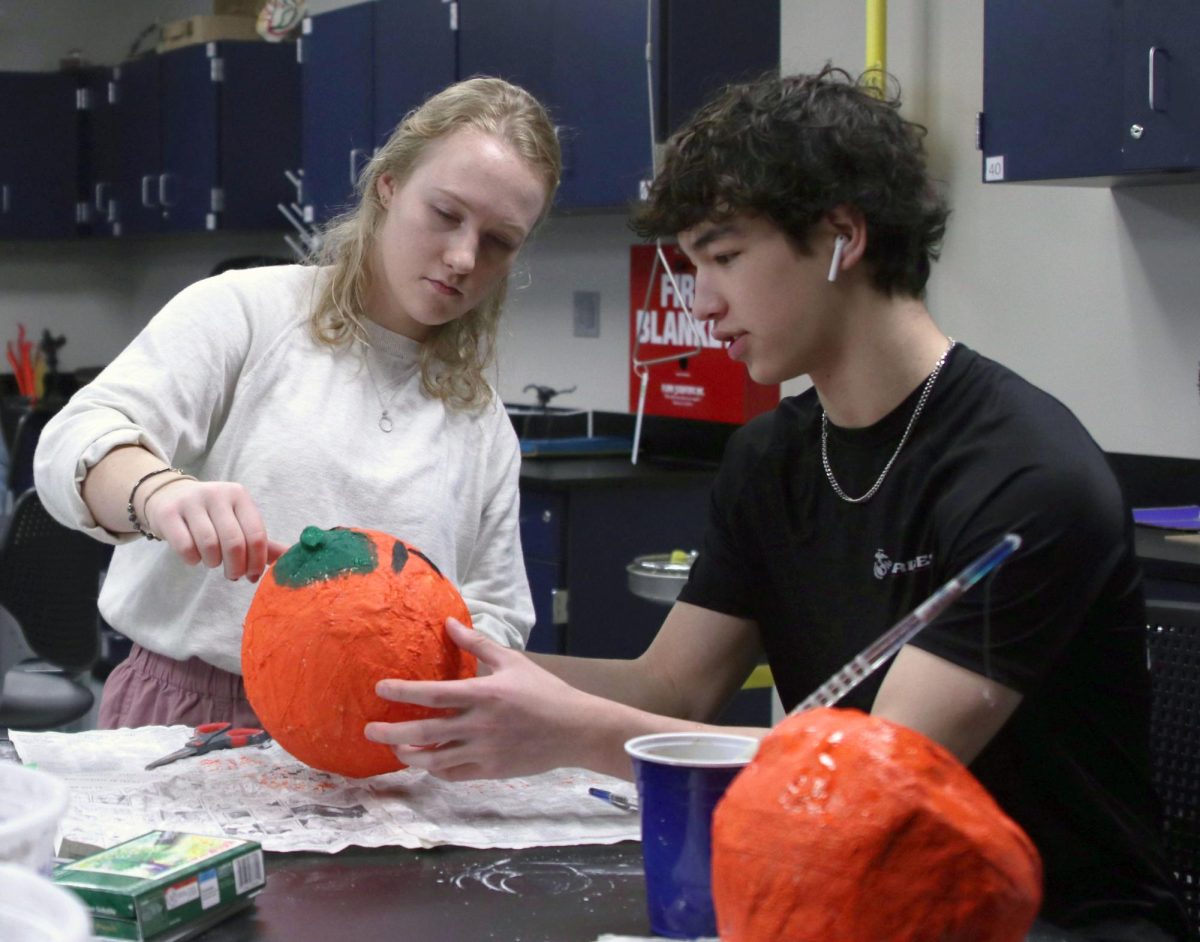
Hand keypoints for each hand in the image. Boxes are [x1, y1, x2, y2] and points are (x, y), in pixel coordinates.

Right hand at [142, 477, 287, 581]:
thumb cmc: (211, 515)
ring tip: (213, 562)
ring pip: (209, 546)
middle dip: (236, 567)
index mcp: (240, 496)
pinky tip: (194, 557)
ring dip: (213, 563)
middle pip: (234, 543)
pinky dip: (193, 560)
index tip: (252, 576)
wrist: (168, 495)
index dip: (257, 561)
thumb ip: (262, 540)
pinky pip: (185, 547)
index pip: (256, 534)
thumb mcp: (237, 520)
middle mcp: (217, 494)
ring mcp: (191, 502)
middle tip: (233, 575)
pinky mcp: (168, 513)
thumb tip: (292, 556)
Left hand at [364, 618, 603, 780]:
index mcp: (483, 695)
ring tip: (395, 748)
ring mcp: (484, 752)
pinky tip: (428, 762)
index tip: (380, 688)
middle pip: (424, 733)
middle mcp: (479, 726)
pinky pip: (454, 775)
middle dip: (392, 732)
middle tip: (370, 729)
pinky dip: (436, 770)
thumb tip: (449, 623)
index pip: (432, 695)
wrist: (575, 730)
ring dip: (409, 756)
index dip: (402, 692)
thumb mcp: (513, 661)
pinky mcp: (491, 771)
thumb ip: (478, 644)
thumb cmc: (544, 691)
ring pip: (434, 761)